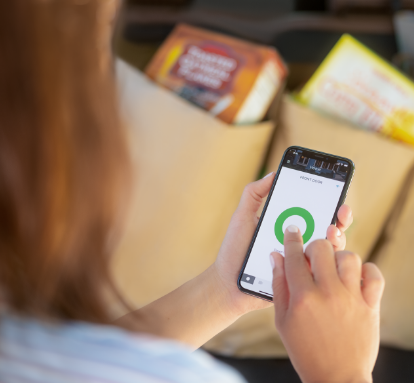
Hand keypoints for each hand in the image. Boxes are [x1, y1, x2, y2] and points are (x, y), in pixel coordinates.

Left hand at [213, 172, 353, 315]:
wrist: (227, 282)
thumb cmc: (234, 249)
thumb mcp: (243, 217)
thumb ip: (254, 194)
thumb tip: (273, 173)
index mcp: (289, 227)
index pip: (314, 212)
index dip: (329, 202)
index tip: (336, 192)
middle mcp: (299, 244)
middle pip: (329, 230)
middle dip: (341, 219)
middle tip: (341, 211)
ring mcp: (301, 263)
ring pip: (330, 252)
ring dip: (337, 238)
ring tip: (331, 230)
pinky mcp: (300, 281)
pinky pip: (319, 273)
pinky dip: (327, 263)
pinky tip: (323, 254)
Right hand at [271, 228, 384, 382]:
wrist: (336, 378)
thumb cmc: (305, 350)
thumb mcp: (282, 320)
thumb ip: (279, 285)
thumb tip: (276, 257)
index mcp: (302, 297)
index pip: (294, 256)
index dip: (292, 238)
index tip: (293, 229)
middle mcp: (328, 293)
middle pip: (322, 248)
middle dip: (314, 247)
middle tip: (312, 257)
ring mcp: (351, 298)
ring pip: (348, 256)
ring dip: (338, 257)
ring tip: (333, 269)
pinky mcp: (370, 305)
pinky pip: (373, 274)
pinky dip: (365, 269)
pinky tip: (354, 277)